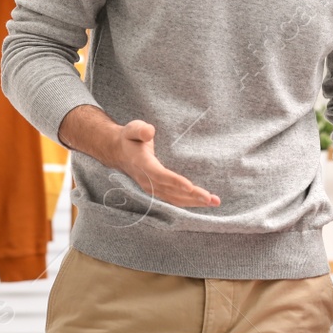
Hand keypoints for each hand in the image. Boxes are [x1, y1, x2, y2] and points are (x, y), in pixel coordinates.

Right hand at [102, 119, 219, 207]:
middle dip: (192, 196)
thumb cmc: (130, 138)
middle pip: (171, 191)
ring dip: (194, 202)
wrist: (119, 152)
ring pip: (174, 199)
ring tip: (214, 201)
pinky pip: (174, 199)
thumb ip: (141, 130)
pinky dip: (189, 202)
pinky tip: (204, 203)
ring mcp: (152, 188)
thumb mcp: (132, 129)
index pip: (159, 175)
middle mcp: (147, 180)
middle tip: (211, 198)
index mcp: (142, 164)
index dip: (174, 181)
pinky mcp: (157, 191)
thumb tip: (150, 131)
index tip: (190, 186)